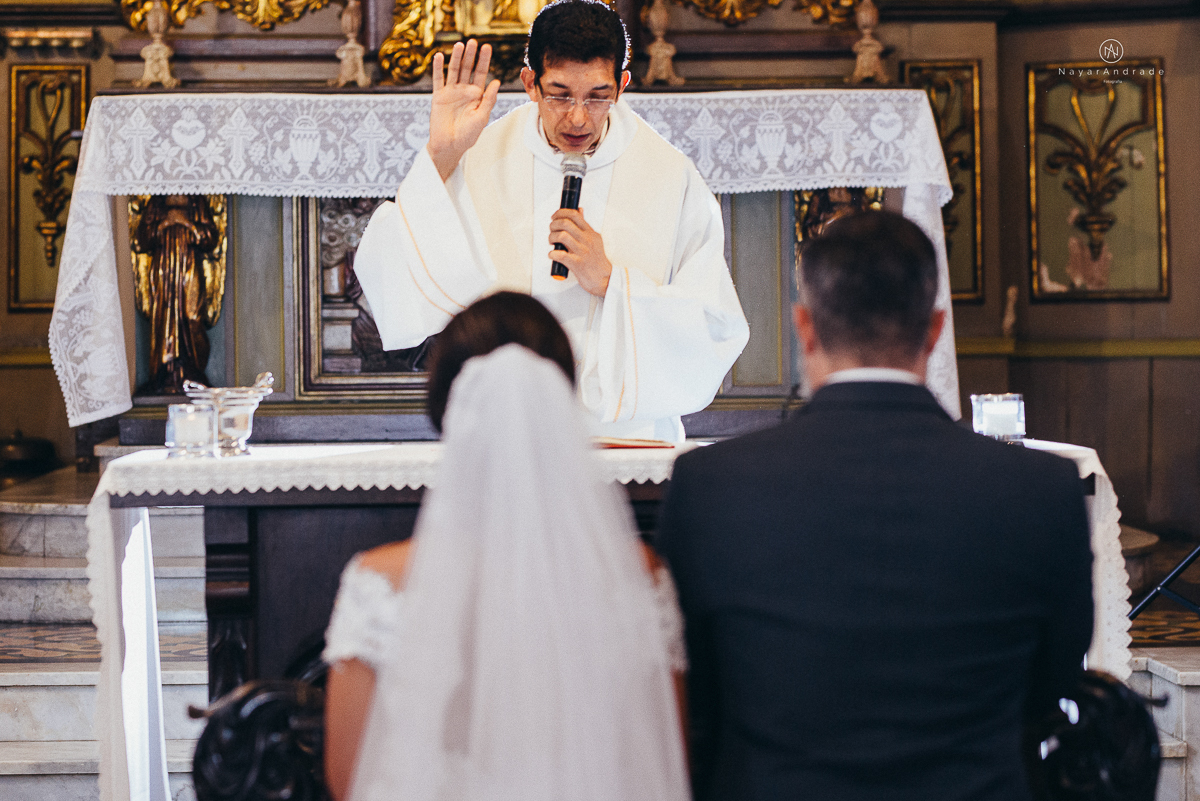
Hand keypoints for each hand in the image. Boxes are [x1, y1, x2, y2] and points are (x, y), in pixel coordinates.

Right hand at [428, 40, 500, 181]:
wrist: (450, 146)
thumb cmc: (468, 135)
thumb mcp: (482, 117)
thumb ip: (488, 100)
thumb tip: (496, 82)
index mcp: (476, 95)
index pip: (481, 74)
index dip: (484, 61)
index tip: (487, 47)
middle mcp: (463, 91)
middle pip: (467, 68)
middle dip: (470, 55)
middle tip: (473, 41)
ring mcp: (451, 92)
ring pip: (453, 71)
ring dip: (456, 58)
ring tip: (459, 45)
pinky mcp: (438, 96)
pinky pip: (438, 80)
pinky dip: (438, 68)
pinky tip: (440, 56)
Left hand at [548, 208, 611, 296]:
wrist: (605, 279)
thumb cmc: (597, 261)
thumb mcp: (594, 239)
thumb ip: (585, 226)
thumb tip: (579, 211)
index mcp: (590, 233)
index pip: (575, 215)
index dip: (561, 213)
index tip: (555, 217)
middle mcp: (586, 240)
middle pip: (565, 223)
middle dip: (553, 225)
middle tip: (552, 230)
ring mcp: (582, 252)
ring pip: (562, 236)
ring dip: (552, 237)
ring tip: (552, 242)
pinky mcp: (577, 264)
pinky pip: (561, 255)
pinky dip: (552, 254)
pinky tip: (553, 255)